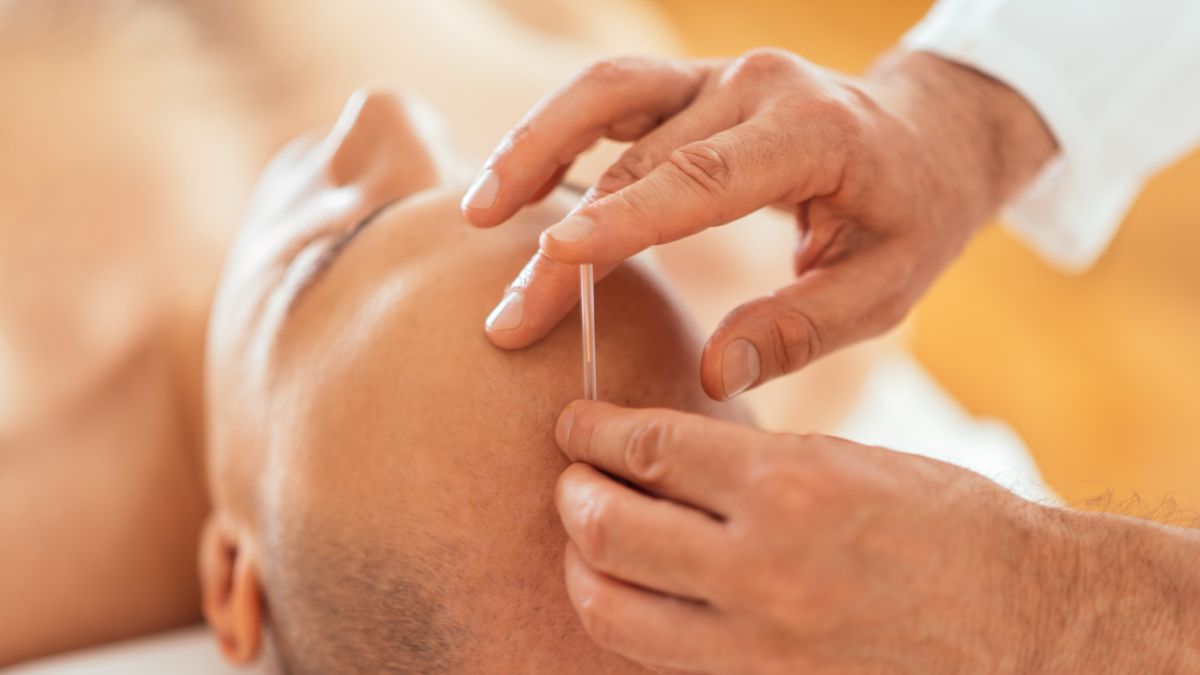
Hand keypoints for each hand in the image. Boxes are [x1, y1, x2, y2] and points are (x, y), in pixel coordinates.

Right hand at [462, 49, 1054, 398]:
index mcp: (813, 135)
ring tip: (474, 213)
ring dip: (533, 150)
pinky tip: (514, 181)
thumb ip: (800, 329)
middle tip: (508, 319)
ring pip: (604, 97)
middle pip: (635, 160)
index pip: (704, 175)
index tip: (555, 259)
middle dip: (564, 241)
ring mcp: (719, 75)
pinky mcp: (693, 83)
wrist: (929, 136)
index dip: (625, 217)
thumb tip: (714, 376)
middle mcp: (756, 87)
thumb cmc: (910, 217)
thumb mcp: (884, 287)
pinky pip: (610, 96)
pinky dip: (554, 132)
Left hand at [552, 400, 1069, 673]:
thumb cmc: (939, 522)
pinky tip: (636, 591)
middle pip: (607, 528)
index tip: (575, 420)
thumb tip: (654, 456)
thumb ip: (742, 463)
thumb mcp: (842, 462)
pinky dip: (629, 619)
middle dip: (572, 492)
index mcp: (788, 489)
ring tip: (589, 537)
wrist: (1022, 619)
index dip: (594, 430)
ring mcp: (757, 646)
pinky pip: (657, 658)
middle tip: (573, 476)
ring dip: (581, 563)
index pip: (650, 448)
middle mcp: (762, 570)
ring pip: (609, 608)